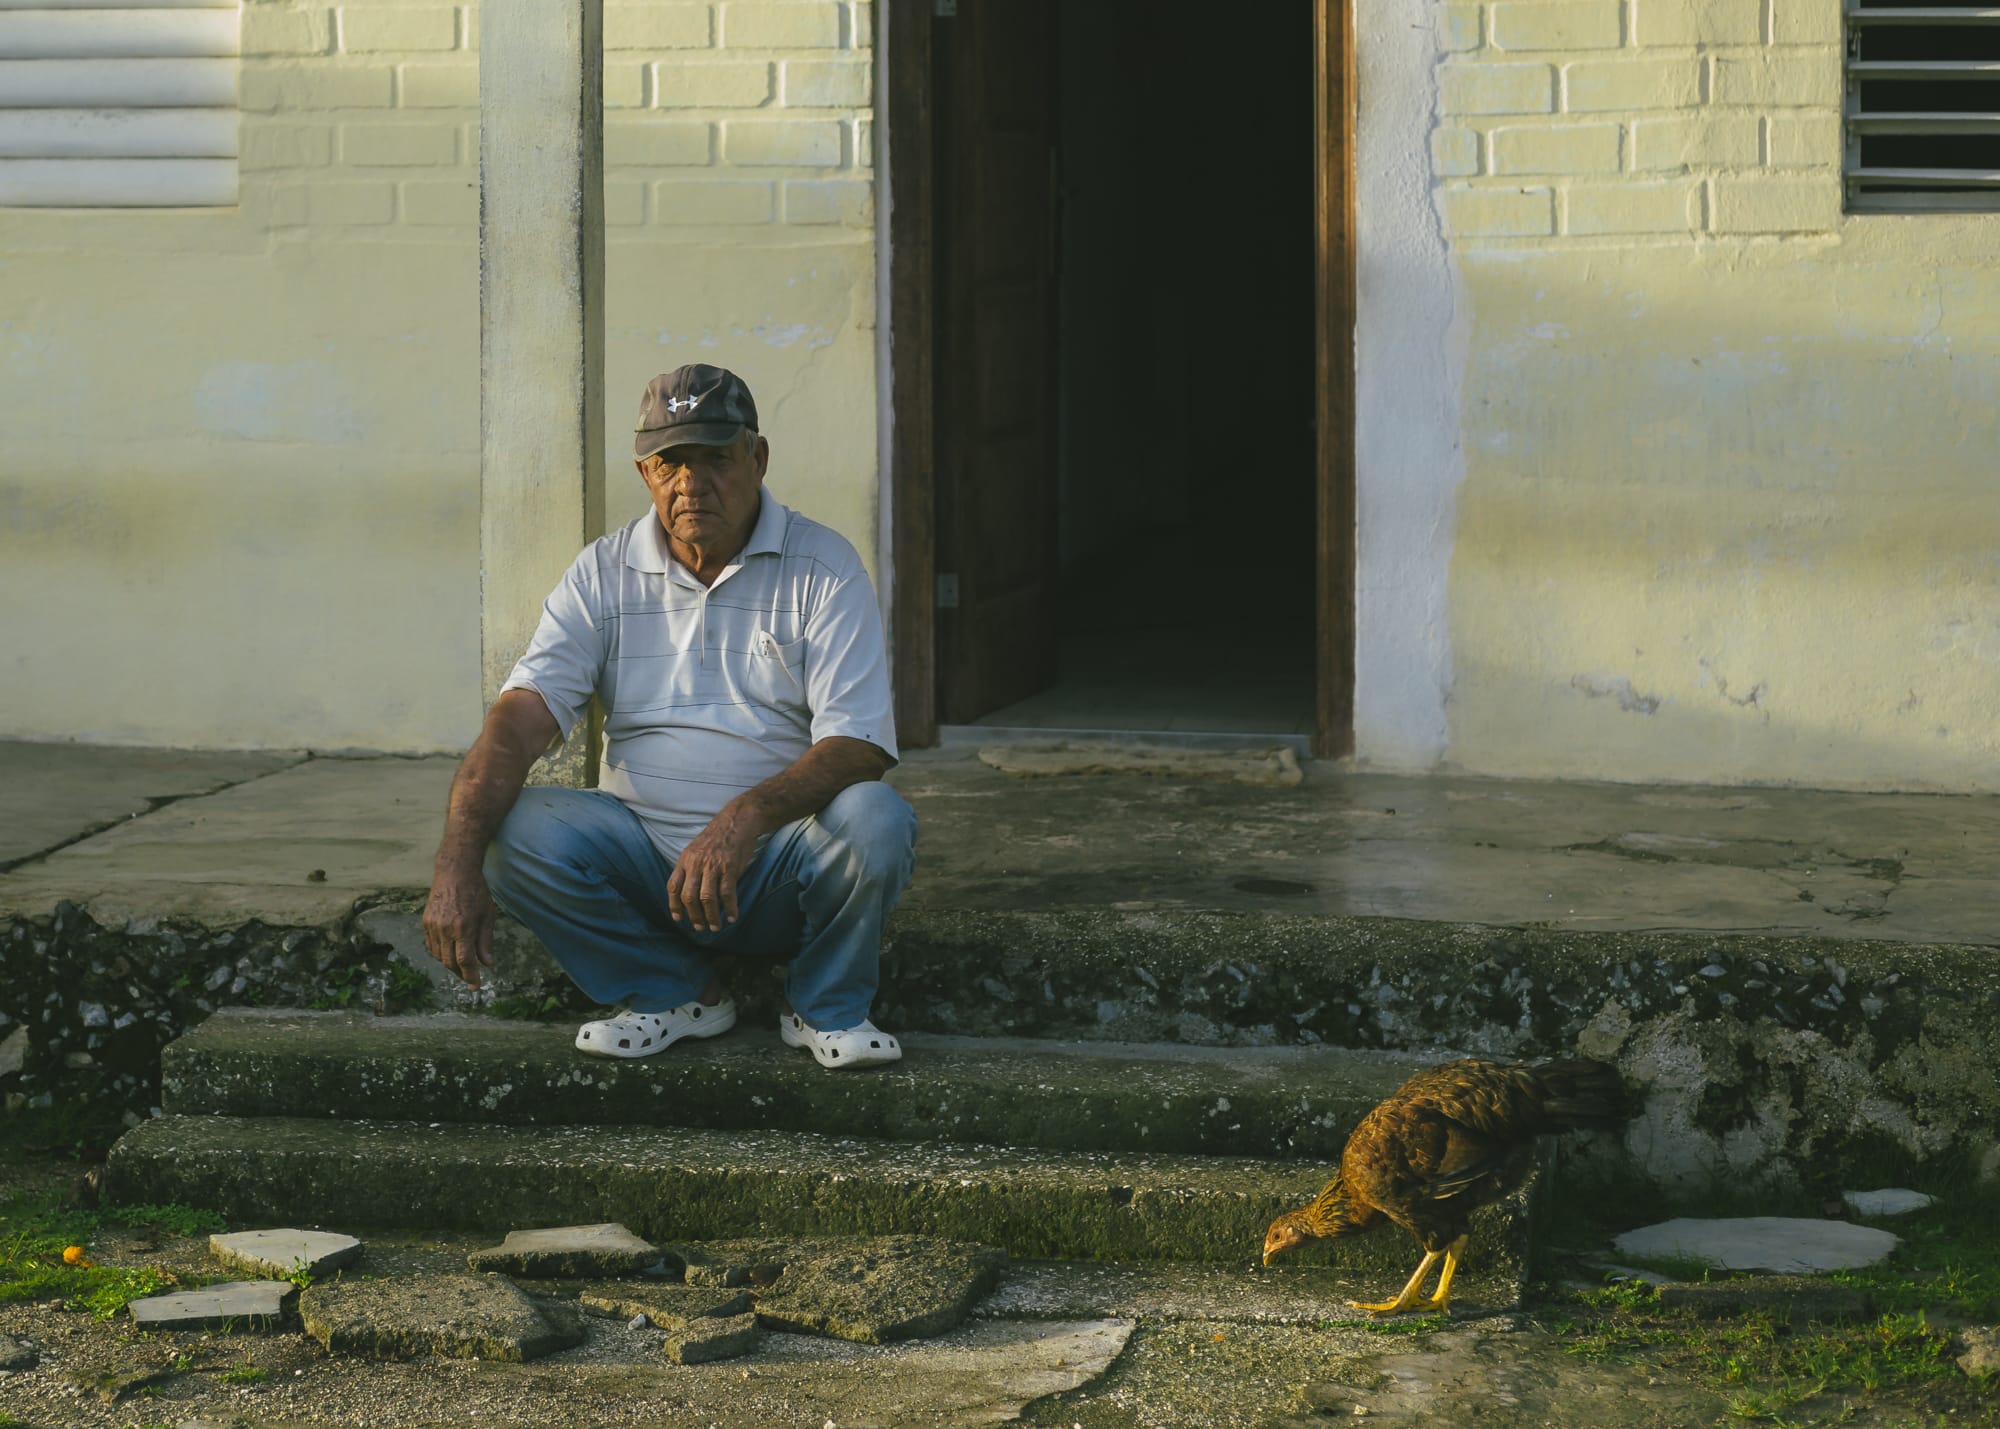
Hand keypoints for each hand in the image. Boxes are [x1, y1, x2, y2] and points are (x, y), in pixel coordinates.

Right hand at [423, 862, 496, 988]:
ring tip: (462, 966)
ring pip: (439, 956)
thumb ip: (486, 941)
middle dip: (461, 974)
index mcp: (463, 927)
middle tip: (470, 978)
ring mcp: (433, 926)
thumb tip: (487, 963)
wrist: (454, 872)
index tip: (476, 987)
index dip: (470, 976)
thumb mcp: (488, 915)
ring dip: (450, 964)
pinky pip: (431, 946)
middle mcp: (445, 929)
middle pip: (450, 962)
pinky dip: (440, 953)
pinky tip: (449, 953)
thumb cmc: (476, 892)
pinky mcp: (425, 922)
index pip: (465, 961)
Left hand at [668, 803, 762, 933]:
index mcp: (685, 859)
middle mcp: (696, 863)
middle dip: (694, 916)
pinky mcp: (730, 867)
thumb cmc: (718, 837)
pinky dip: (730, 908)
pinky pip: (728, 893)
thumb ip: (690, 867)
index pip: (673, 886)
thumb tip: (687, 891)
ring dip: (711, 916)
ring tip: (715, 926)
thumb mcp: (696, 848)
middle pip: (689, 896)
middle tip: (700, 927)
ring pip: (707, 898)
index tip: (679, 919)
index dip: (674, 906)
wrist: (737, 820)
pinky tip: (733, 917)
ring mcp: (713, 865)